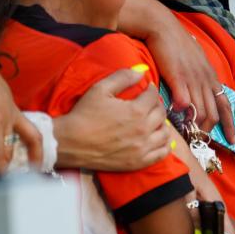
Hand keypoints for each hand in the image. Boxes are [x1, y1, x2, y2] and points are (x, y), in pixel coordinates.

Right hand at [0, 65, 42, 172]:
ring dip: (6, 163)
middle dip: (29, 156)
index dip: (35, 144)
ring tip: (2, 177)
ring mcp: (5, 117)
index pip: (28, 128)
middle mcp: (12, 112)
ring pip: (11, 145)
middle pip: (29, 137)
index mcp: (11, 105)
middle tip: (27, 173)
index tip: (36, 158)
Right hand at [54, 68, 172, 170]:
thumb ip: (122, 77)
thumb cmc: (83, 114)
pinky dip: (164, 145)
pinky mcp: (137, 162)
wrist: (69, 142)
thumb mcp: (100, 89)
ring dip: (162, 124)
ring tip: (154, 120)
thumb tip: (142, 71)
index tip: (147, 89)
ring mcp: (141, 148)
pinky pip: (161, 153)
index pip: (153, 96)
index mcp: (136, 111)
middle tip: (150, 103)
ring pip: (165, 133)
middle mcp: (142, 130)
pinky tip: (157, 138)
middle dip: (157, 105)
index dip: (151, 90)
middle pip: (161, 114)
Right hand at [144, 27, 234, 143]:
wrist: (163, 27)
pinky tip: (177, 118)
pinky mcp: (178, 77)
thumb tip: (198, 94)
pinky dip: (182, 113)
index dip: (229, 125)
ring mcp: (193, 79)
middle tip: (202, 140)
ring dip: (195, 126)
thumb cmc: (178, 45)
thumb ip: (200, 79)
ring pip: (201, 110)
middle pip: (214, 112)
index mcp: (211, 78)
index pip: (225, 106)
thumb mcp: (197, 62)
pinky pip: (184, 101)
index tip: (232, 140)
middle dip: (209, 130)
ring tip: (190, 136)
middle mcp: (205, 80)